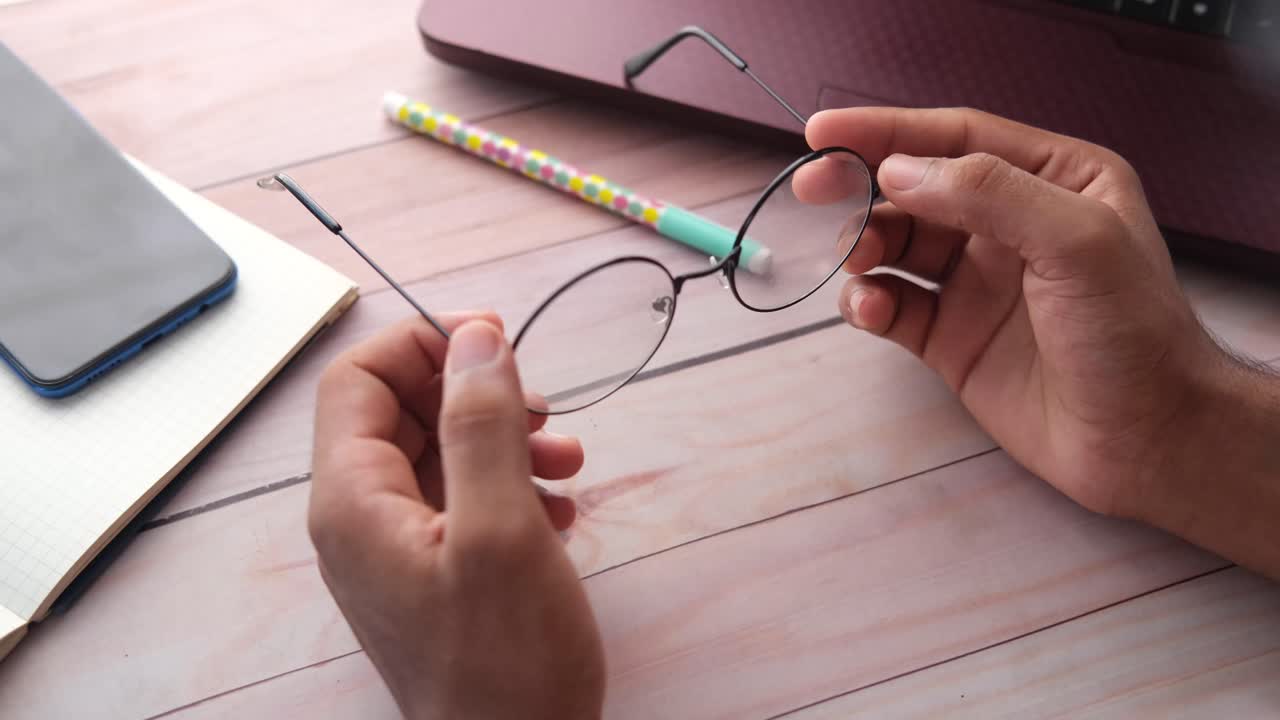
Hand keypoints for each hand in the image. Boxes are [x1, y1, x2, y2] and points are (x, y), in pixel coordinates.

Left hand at [308, 314, 605, 719]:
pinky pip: (461, 501)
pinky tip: (562, 509)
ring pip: (439, 456)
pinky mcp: (432, 575)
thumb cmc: (506, 661)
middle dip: (475, 395)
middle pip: (400, 412)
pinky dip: (511, 487)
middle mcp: (360, 520)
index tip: (496, 340)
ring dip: (505, 440)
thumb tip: (475, 338)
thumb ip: (483, 425)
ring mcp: (395, 551)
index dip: (422, 343)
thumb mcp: (502, 530)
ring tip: (569, 460)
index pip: (356, 377)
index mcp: (352, 501)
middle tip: (544, 407)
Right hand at [798, 107, 1228, 519]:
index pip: (957, 138)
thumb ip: (990, 194)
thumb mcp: (1078, 242)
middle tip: (813, 188)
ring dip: (865, 246)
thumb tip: (898, 172)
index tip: (823, 130)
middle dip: (861, 184)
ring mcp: (977, 283)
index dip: (887, 130)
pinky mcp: (951, 338)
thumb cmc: (1133, 335)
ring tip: (859, 262)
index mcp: (1054, 181)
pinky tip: (869, 308)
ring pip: (896, 244)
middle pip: (914, 188)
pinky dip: (869, 301)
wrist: (1145, 442)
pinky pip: (892, 305)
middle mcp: (1010, 224)